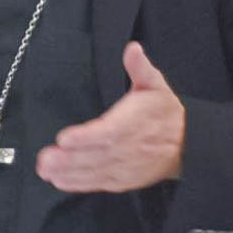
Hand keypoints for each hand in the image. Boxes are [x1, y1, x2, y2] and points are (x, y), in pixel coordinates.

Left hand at [37, 41, 185, 192]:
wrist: (188, 144)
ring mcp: (126, 167)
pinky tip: (60, 182)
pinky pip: (100, 183)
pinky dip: (79, 184)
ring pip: (96, 172)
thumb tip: (133, 48)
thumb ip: (141, 68)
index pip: (108, 132)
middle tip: (44, 159)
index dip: (86, 137)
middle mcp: (129, 148)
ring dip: (69, 173)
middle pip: (97, 156)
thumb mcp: (156, 84)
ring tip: (46, 172)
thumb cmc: (164, 111)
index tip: (64, 138)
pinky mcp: (124, 179)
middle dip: (69, 159)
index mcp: (134, 123)